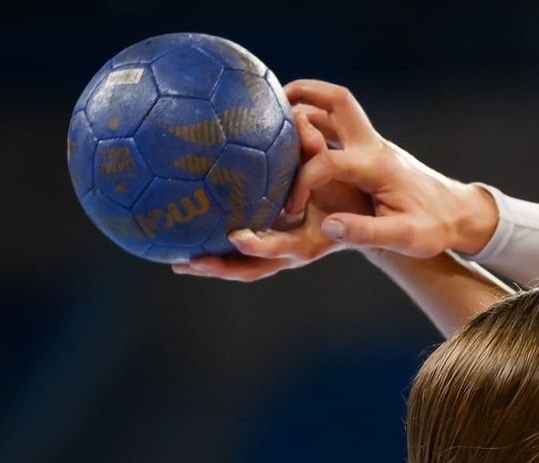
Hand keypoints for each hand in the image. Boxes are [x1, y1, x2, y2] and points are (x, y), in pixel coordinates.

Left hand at [173, 102, 371, 281]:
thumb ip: (317, 152)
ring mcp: (279, 256)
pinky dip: (217, 254)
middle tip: (192, 261)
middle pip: (252, 269)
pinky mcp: (270, 251)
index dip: (259, 245)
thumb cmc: (348, 190)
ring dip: (211, 266)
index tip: (236, 237)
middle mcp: (291, 253)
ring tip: (178, 261)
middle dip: (221, 266)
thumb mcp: (337, 174)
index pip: (281, 246)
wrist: (360, 217)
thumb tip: (300, 118)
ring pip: (242, 268)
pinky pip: (241, 258)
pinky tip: (189, 244)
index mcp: (309, 241)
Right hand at [275, 80, 494, 256]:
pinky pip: (337, 125)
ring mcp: (372, 145)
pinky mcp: (370, 151)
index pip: (328, 161)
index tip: (290, 209)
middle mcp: (374, 147)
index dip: (302, 182)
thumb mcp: (406, 237)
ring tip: (271, 114)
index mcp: (378, 167)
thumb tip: (328, 225)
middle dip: (304, 93)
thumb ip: (366, 232)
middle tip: (270, 101)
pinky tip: (292, 136)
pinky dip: (314, 121)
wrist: (459, 214)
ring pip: (336, 107)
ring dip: (306, 102)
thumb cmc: (435, 227)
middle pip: (338, 100)